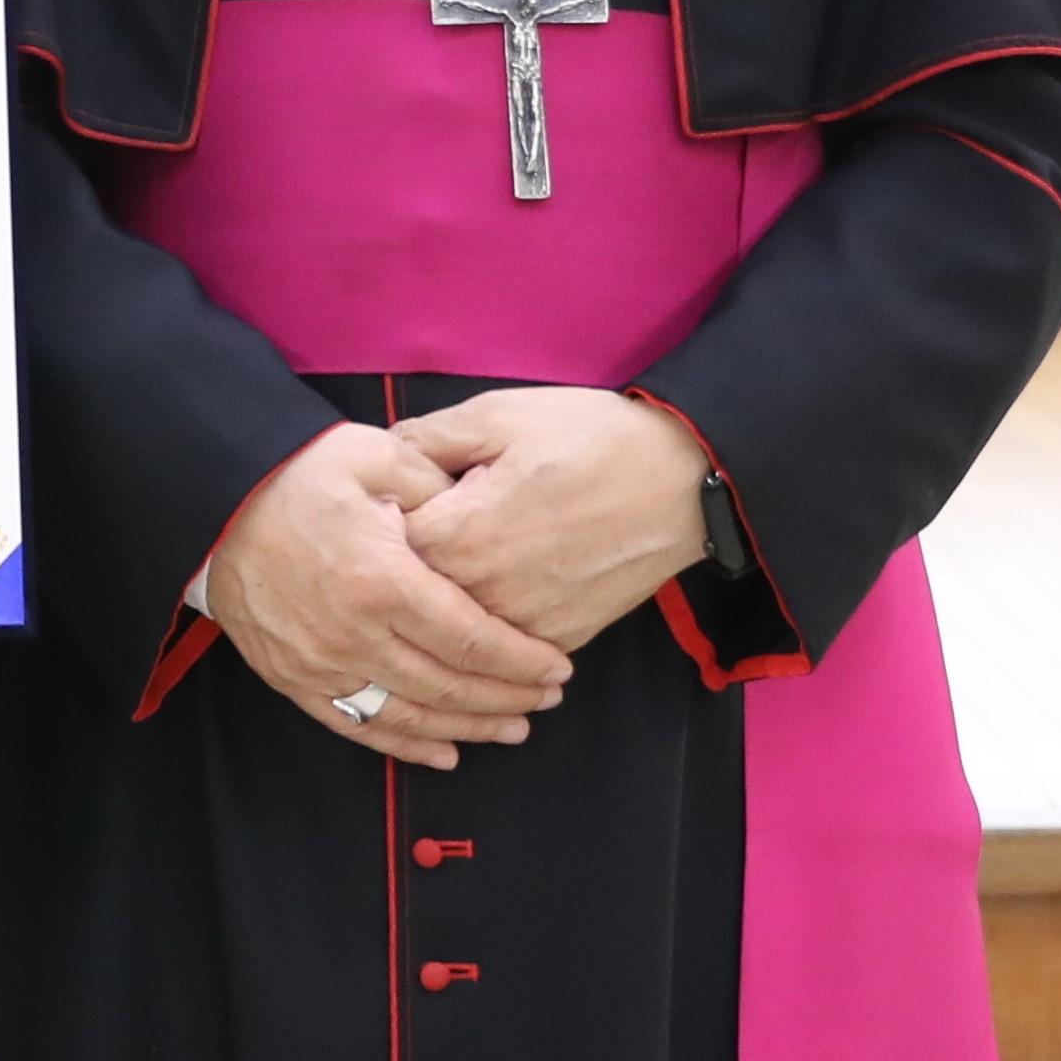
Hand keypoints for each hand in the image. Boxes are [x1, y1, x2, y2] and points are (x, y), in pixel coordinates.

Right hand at [203, 424, 570, 769]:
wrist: (214, 499)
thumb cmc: (299, 473)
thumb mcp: (381, 458)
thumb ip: (443, 491)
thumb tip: (489, 518)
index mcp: (382, 580)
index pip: (470, 639)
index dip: (521, 660)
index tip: (558, 666)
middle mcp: (352, 634)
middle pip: (448, 686)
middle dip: (508, 697)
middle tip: (548, 698)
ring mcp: (320, 664)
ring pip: (409, 716)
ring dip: (467, 728)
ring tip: (512, 729)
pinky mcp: (293, 679)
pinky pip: (358, 726)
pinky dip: (405, 746)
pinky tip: (445, 753)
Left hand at [388, 386, 711, 655]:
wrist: (683, 480)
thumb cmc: (591, 438)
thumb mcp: (498, 415)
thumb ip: (425, 439)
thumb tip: (377, 460)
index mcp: (454, 537)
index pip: (382, 546)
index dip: (385, 521)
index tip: (400, 502)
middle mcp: (480, 596)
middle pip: (413, 595)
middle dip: (412, 564)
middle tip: (437, 529)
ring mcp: (521, 628)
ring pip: (457, 627)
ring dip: (452, 598)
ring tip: (483, 552)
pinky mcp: (558, 642)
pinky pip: (505, 644)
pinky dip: (496, 624)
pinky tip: (510, 585)